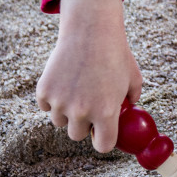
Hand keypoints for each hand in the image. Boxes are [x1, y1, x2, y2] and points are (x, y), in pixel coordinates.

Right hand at [36, 0, 142, 152]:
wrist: (90, 31)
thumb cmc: (115, 54)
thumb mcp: (133, 78)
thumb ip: (132, 100)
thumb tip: (127, 114)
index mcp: (106, 112)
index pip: (103, 146)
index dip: (104, 140)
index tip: (103, 133)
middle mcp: (82, 112)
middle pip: (77, 135)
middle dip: (84, 124)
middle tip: (89, 105)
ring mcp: (60, 103)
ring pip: (60, 122)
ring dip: (67, 111)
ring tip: (78, 87)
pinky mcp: (44, 92)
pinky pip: (46, 106)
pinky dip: (53, 98)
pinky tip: (65, 79)